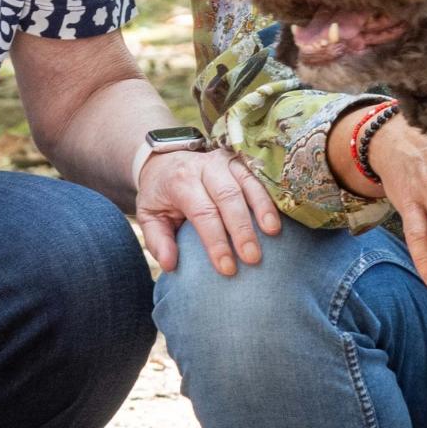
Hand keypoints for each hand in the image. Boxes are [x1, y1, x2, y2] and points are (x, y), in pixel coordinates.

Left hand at [137, 148, 281, 277]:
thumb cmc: (160, 194)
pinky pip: (260, 178)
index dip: (216, 242)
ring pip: (248, 184)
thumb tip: (170, 265)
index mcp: (181, 181)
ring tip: (272, 234)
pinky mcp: (242, 161)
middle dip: (242, 230)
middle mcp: (206, 167)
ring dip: (262, 209)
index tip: (227, 267)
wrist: (165, 159)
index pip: (202, 213)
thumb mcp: (148, 216)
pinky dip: (270, 197)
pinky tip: (278, 217)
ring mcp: (226, 161)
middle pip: (228, 197)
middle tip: (253, 258)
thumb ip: (157, 240)